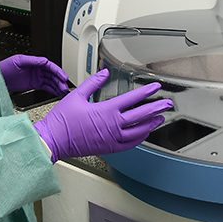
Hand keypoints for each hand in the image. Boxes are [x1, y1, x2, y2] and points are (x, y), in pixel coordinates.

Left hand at [0, 55, 68, 95]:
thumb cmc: (5, 67)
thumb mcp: (19, 61)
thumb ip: (33, 61)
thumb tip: (44, 61)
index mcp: (35, 62)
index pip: (50, 66)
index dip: (57, 71)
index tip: (63, 77)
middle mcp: (37, 69)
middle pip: (52, 74)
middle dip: (60, 80)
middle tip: (65, 87)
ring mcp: (36, 77)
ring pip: (51, 81)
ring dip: (58, 86)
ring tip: (63, 91)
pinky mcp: (34, 85)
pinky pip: (46, 87)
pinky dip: (52, 90)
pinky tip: (57, 93)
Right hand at [33, 69, 173, 162]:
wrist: (54, 140)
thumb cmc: (63, 120)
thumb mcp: (77, 95)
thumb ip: (93, 83)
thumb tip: (104, 73)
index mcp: (106, 111)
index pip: (132, 99)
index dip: (146, 92)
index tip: (156, 87)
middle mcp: (113, 126)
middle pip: (141, 116)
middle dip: (156, 108)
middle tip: (167, 104)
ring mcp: (112, 138)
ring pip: (138, 132)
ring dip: (151, 124)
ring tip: (159, 119)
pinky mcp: (108, 148)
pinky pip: (129, 144)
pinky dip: (139, 138)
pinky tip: (143, 134)